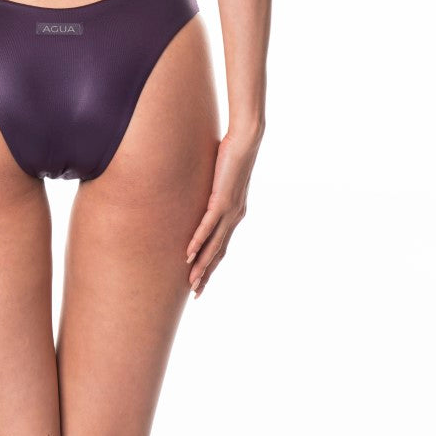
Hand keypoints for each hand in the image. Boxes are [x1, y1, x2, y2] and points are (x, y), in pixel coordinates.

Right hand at [185, 128, 262, 297]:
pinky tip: (189, 254)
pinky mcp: (222, 201)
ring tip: (191, 281)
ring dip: (201, 265)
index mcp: (234, 214)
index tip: (201, 280)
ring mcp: (229, 211)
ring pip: (214, 245)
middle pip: (219, 252)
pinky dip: (198, 241)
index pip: (221, 246)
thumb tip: (199, 188)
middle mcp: (234, 217)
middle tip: (196, 293)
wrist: (246, 142)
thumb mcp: (219, 177)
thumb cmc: (232, 154)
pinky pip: (208, 226)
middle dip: (206, 274)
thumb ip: (210, 187)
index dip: (211, 265)